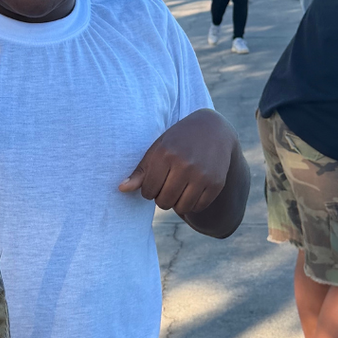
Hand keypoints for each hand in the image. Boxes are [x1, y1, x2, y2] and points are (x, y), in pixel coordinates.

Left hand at [118, 109, 234, 216]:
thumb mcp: (157, 150)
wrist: (212, 129)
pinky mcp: (216, 183)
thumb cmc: (178, 141)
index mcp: (165, 154)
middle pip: (163, 202)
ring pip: (181, 207)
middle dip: (161, 197)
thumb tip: (121, 189)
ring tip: (178, 189)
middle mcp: (184, 165)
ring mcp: (202, 175)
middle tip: (167, 185)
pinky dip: (192, 203)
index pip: (148, 190)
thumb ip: (140, 172)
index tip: (155, 181)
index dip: (148, 189)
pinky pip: (198, 207)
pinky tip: (191, 190)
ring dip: (176, 203)